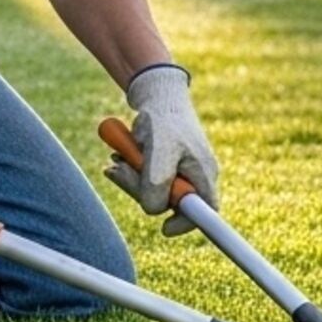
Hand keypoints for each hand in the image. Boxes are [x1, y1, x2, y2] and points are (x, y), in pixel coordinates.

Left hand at [103, 65, 218, 235]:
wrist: (156, 93)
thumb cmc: (164, 119)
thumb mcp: (161, 149)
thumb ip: (158, 182)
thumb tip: (153, 210)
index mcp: (203, 173)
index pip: (204, 212)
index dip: (186, 224)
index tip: (164, 229)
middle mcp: (194, 175)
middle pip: (169, 203)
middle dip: (141, 191)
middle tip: (119, 171)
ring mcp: (178, 171)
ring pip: (152, 191)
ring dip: (131, 178)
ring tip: (117, 157)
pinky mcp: (162, 165)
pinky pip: (144, 179)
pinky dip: (130, 170)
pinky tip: (120, 154)